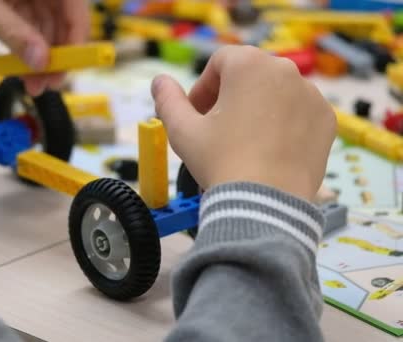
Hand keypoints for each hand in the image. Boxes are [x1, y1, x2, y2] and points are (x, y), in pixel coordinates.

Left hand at [0, 0, 89, 95]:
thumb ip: (13, 33)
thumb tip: (41, 62)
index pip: (74, 5)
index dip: (77, 38)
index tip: (69, 66)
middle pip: (64, 17)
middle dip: (57, 52)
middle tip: (48, 83)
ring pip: (48, 24)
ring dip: (42, 55)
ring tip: (33, 83)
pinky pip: (30, 23)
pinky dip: (28, 46)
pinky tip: (23, 67)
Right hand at [151, 46, 335, 201]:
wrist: (265, 205)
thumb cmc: (220, 162)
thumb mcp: (182, 131)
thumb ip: (167, 100)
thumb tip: (159, 82)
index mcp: (249, 65)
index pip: (221, 61)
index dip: (203, 87)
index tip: (197, 115)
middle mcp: (286, 71)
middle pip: (250, 74)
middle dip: (230, 96)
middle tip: (218, 129)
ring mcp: (311, 95)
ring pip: (276, 92)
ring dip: (257, 108)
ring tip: (245, 142)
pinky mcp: (326, 120)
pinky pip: (299, 112)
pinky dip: (284, 123)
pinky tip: (269, 150)